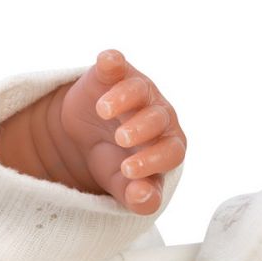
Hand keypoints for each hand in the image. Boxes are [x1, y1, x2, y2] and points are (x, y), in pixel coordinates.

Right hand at [59, 49, 186, 214]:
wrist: (89, 141)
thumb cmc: (116, 164)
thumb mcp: (125, 187)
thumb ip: (138, 199)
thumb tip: (142, 197)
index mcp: (169, 146)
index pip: (172, 152)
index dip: (153, 161)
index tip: (128, 171)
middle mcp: (159, 116)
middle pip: (159, 118)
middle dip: (142, 129)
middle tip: (122, 140)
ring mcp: (138, 92)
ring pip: (139, 89)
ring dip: (124, 98)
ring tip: (104, 111)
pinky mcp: (114, 73)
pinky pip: (117, 63)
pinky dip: (112, 61)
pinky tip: (107, 64)